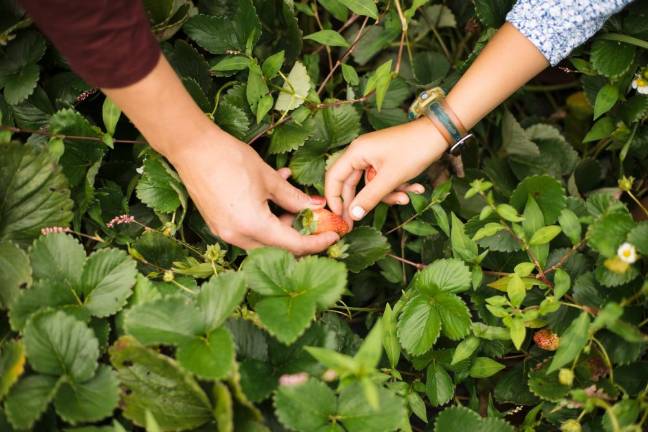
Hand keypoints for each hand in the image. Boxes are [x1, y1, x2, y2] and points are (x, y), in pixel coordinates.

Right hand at [167, 127, 338, 253]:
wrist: (192, 149)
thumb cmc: (230, 159)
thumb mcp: (269, 178)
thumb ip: (294, 197)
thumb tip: (316, 206)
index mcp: (253, 226)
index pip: (294, 245)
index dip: (318, 242)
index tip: (333, 235)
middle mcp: (238, 236)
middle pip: (279, 249)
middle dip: (301, 237)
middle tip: (318, 223)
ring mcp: (225, 232)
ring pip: (264, 241)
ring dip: (283, 228)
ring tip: (294, 205)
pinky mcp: (219, 225)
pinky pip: (249, 230)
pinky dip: (265, 221)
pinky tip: (273, 199)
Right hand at [325, 118, 447, 222]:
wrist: (439, 134)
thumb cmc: (414, 150)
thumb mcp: (390, 178)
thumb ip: (369, 197)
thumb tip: (353, 215)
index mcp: (356, 152)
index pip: (334, 177)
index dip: (333, 198)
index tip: (338, 217)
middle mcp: (361, 153)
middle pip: (352, 183)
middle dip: (362, 202)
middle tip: (355, 224)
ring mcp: (374, 156)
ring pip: (371, 184)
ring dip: (388, 194)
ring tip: (406, 198)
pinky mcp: (386, 160)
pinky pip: (384, 179)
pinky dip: (397, 187)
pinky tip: (415, 188)